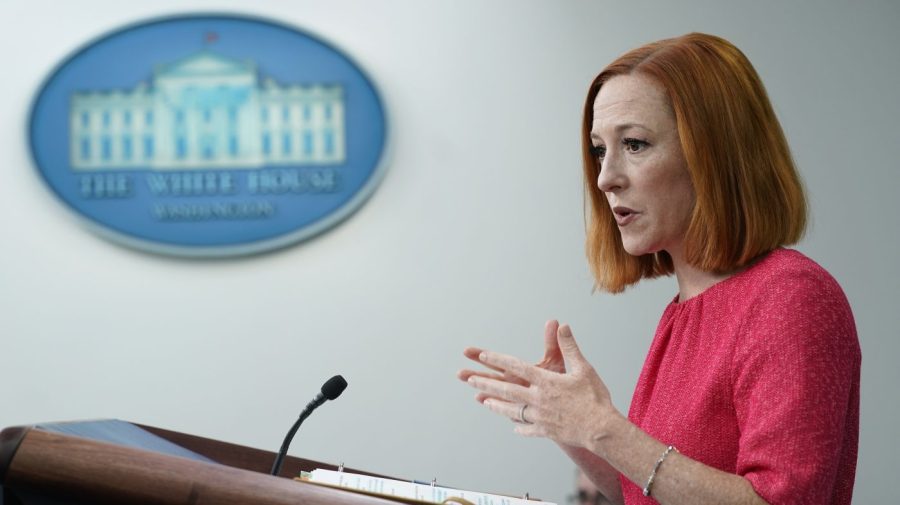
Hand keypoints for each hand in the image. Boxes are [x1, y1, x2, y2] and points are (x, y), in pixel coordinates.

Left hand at [459, 323, 619, 448]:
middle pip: (506, 389)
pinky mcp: (546, 431)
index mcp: (546, 382)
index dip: (498, 360)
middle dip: (486, 383)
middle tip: (468, 378)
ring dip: (495, 404)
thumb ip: (569, 346)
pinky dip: (521, 426)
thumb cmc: (594, 398)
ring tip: (482, 400)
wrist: (600, 429)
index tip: (482, 355)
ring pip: (512, 409)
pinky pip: (529, 428)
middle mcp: (538, 399)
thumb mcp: (583, 368)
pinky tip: (514, 427)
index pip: (517, 367)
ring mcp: (540, 416)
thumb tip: (562, 325)